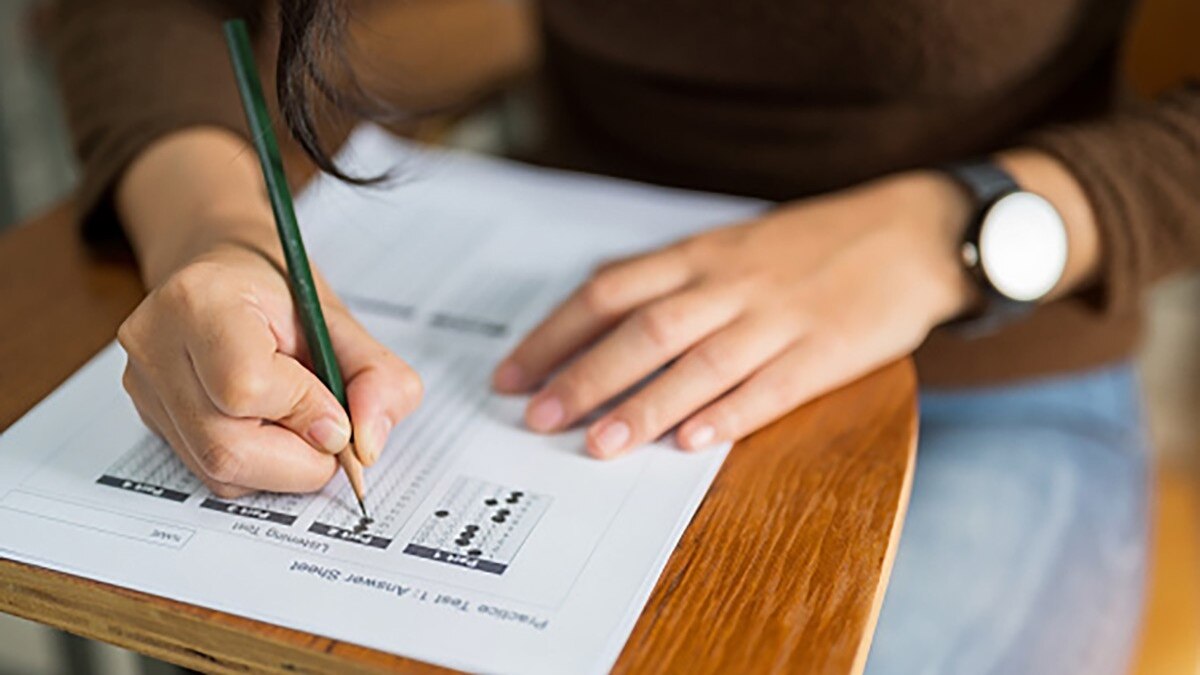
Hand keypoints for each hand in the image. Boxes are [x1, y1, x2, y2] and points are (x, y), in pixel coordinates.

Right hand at [118, 216, 421, 497]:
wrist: (225, 273)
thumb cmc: (281, 292)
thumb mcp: (344, 322)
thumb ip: (377, 379)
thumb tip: (366, 447)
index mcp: (202, 300)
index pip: (245, 387)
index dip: (305, 413)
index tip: (339, 415)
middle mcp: (157, 344)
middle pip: (226, 448)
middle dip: (298, 458)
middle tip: (329, 432)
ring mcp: (144, 385)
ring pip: (218, 471)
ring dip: (280, 466)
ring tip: (299, 420)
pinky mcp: (148, 417)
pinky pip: (209, 473)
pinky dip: (256, 465)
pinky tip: (268, 426)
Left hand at [493, 172, 974, 456]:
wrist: (915, 232)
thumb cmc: (815, 243)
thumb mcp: (736, 243)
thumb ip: (675, 276)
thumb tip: (602, 306)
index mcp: (703, 255)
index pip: (610, 292)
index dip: (556, 334)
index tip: (514, 373)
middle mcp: (732, 284)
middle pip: (643, 330)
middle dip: (584, 376)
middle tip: (538, 417)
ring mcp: (780, 318)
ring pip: (699, 363)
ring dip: (645, 406)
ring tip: (599, 444)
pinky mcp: (827, 351)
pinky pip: (771, 387)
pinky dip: (729, 414)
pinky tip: (691, 442)